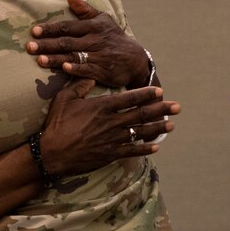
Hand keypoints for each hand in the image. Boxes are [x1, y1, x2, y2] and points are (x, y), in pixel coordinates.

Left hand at [27, 0, 150, 88]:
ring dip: (56, 58)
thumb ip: (85, 10)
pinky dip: (76, 68)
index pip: (67, 27)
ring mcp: (98, 56)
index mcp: (92, 26)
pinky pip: (87, 69)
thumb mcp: (103, 19)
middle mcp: (94, 40)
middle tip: (30, 46)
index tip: (34, 31)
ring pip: (73, 56)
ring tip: (39, 60)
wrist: (135, 59)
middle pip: (67, 42)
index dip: (50, 29)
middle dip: (47, 44)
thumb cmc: (113, 37)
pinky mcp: (102, 71)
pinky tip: (64, 67)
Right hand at [38, 79, 178, 176]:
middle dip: (161, 109)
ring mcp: (112, 139)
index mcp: (102, 106)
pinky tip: (156, 147)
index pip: (130, 98)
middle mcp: (111, 122)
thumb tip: (90, 76)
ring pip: (141, 132)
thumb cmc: (56, 125)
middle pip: (142, 114)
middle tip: (177, 106)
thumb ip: (79, 86)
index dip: (147, 94)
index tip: (159, 91)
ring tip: (171, 125)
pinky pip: (132, 150)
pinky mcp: (110, 154)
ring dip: (158, 128)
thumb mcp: (64, 99)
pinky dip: (145, 149)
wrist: (52, 153)